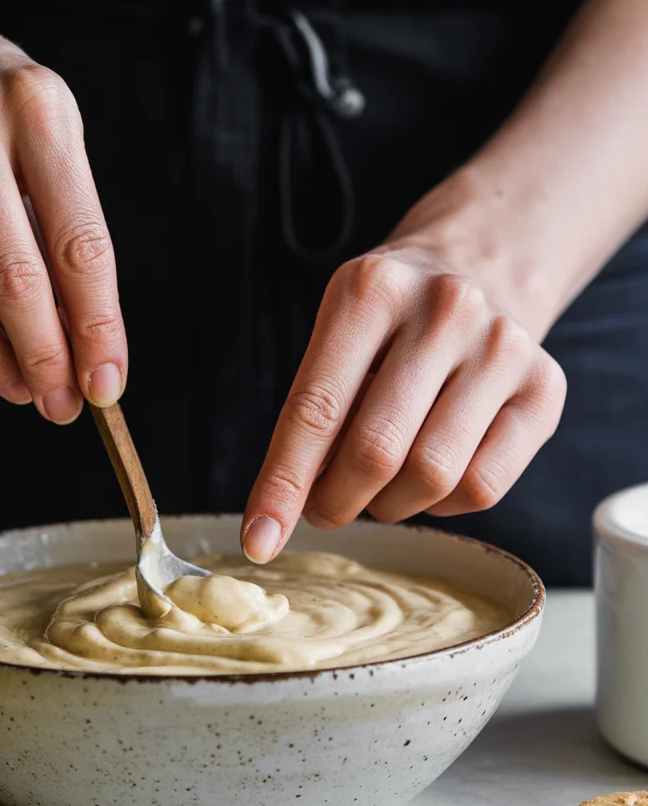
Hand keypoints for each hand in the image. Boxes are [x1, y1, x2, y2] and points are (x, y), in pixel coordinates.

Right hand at [0, 0, 124, 421]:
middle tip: (62, 404)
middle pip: (15, 279)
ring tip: (23, 389)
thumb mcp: (51, 142)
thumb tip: (84, 350)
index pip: (80, 246)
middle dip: (46, 358)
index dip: (98, 328)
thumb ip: (68, 235)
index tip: (106, 384)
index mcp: (36, 108)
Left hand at [242, 244, 566, 562]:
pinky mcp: (545, 388)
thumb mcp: (336, 337)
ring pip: (433, 478)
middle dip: (336, 502)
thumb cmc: (390, 320)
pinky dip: (442, 503)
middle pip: (376, 452)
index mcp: (372, 290)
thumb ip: (312, 415)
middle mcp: (446, 310)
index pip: (316, 409)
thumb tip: (283, 512)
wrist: (479, 266)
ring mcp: (504, 347)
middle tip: (324, 508)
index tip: (259, 539)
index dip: (283, 484)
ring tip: (377, 486)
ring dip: (389, 506)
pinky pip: (483, 487)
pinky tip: (430, 476)